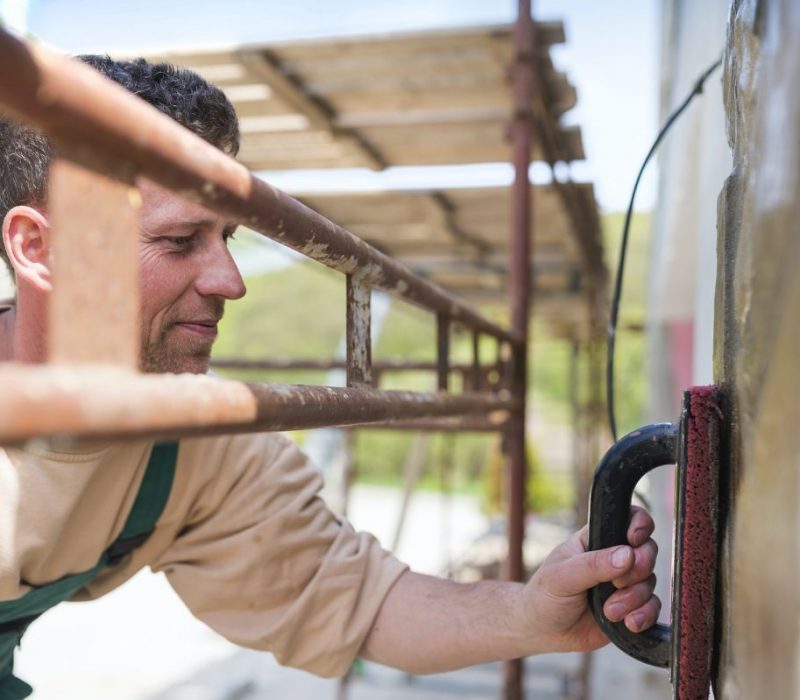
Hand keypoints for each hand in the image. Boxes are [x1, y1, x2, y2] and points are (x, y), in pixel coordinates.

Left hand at [521, 506, 659, 653]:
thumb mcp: (561, 577)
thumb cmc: (544, 596)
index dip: (640, 524)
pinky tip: (629, 623)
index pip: (627, 518)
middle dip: (639, 567)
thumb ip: (592, 565)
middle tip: (618, 583)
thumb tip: (627, 554)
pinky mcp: (631, 609)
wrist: (543, 634)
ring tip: (609, 611)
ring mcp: (624, 584)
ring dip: (635, 598)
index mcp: (595, 540)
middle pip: (647, 550)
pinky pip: (652, 607)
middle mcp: (613, 558)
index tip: (633, 540)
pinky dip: (645, 615)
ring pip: (650, 581)